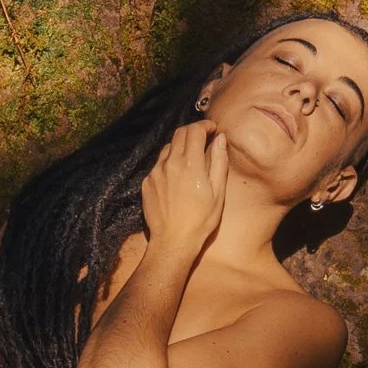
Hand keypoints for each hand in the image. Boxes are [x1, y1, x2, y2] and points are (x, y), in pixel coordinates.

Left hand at [140, 122, 228, 258]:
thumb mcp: (218, 192)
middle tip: (203, 138)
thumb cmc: (201, 220)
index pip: (195, 130)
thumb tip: (220, 139)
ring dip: (180, 147)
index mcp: (190, 164)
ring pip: (168, 148)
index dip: (205, 125)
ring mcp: (156, 172)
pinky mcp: (147, 182)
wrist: (173, 241)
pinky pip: (158, 165)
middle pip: (179, 134)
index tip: (212, 129)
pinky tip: (176, 177)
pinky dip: (169, 163)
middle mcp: (170, 163)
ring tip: (190, 159)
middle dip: (193, 131)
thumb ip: (219, 161)